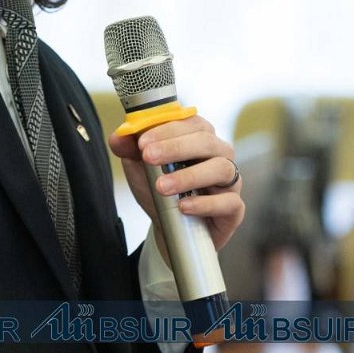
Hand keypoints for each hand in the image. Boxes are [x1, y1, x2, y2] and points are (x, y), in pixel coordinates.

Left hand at [107, 115, 244, 254]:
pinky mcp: (234, 208)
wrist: (169, 229)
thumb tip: (118, 136)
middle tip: (149, 158)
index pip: (190, 123)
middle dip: (176, 148)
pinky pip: (229, 202)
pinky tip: (183, 206)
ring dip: (189, 176)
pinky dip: (205, 203)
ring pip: (222, 169)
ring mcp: (230, 181)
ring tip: (162, 187)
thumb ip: (129, 149)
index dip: (166, 130)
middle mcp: (220, 154)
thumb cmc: (160, 190)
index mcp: (200, 137)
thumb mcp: (140, 168)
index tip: (142, 142)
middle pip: (207, 142)